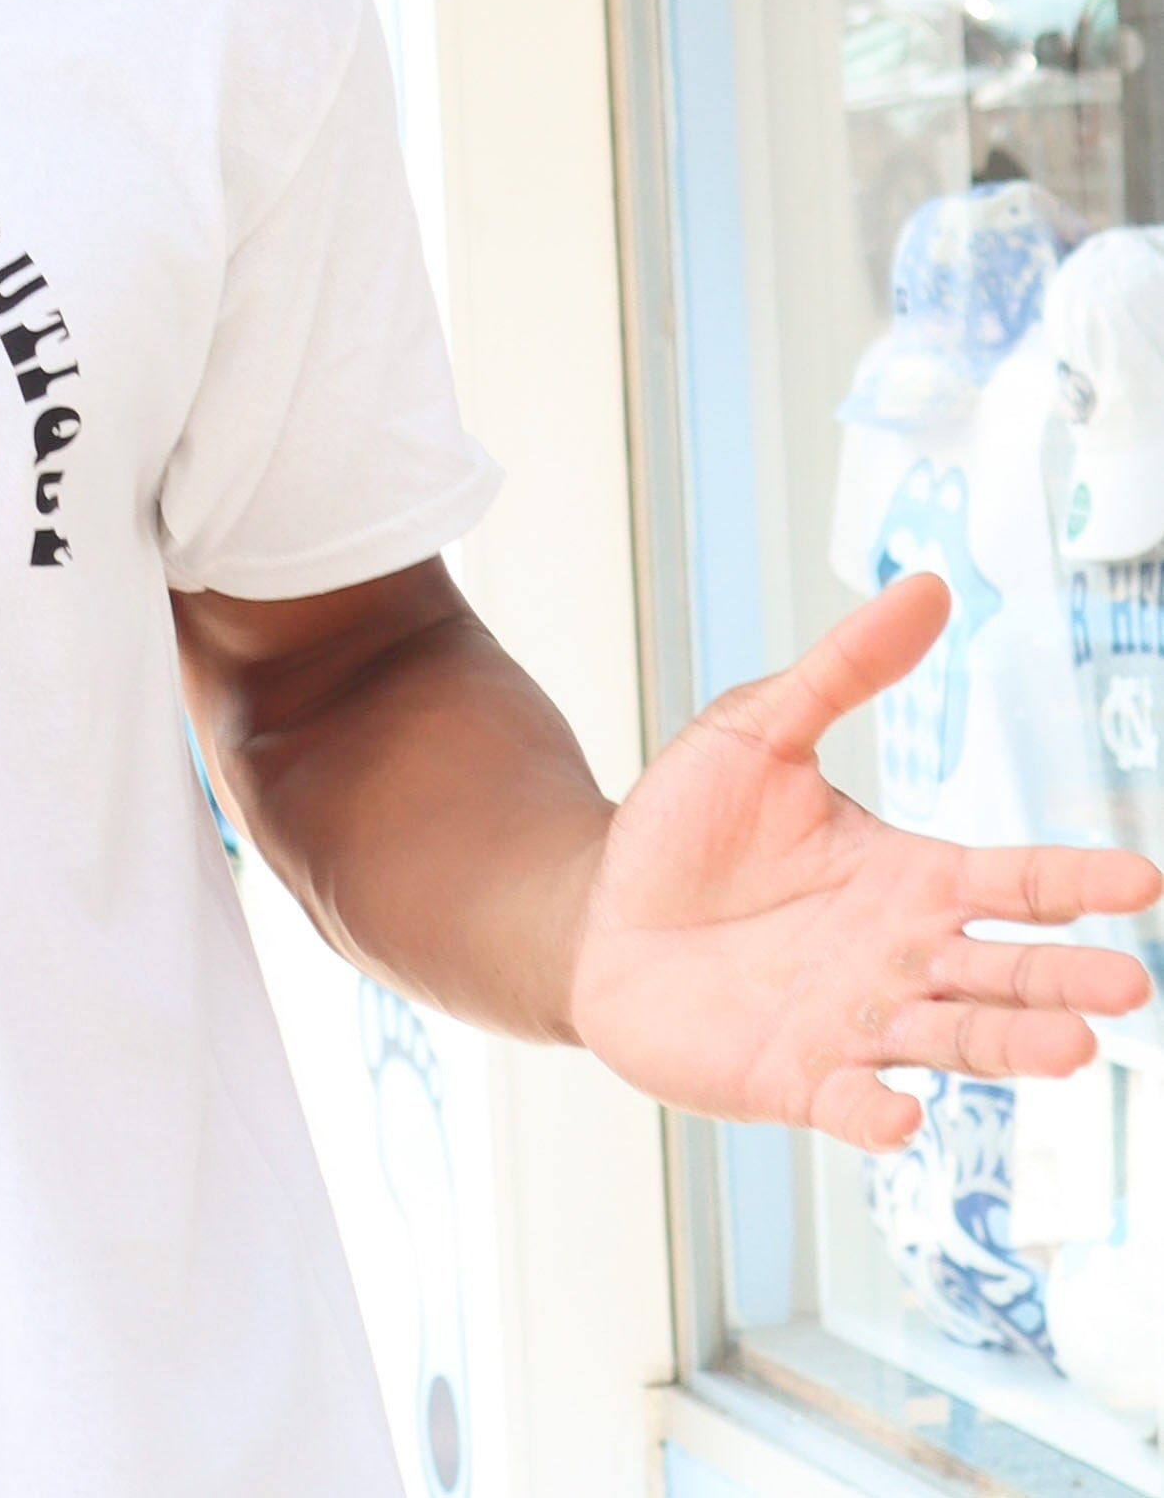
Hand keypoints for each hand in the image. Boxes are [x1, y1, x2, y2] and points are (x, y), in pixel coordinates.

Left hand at [571, 572, 1163, 1149]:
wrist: (595, 913)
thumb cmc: (687, 826)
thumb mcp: (760, 728)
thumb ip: (844, 669)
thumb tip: (929, 587)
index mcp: (907, 878)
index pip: (1011, 881)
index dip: (1075, 880)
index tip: (1143, 879)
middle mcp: (900, 958)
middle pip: (1004, 972)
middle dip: (1067, 979)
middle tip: (1130, 985)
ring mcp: (855, 1025)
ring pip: (953, 1042)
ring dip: (1010, 1048)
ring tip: (1071, 1048)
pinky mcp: (797, 1080)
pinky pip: (851, 1105)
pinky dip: (879, 1114)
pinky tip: (902, 1116)